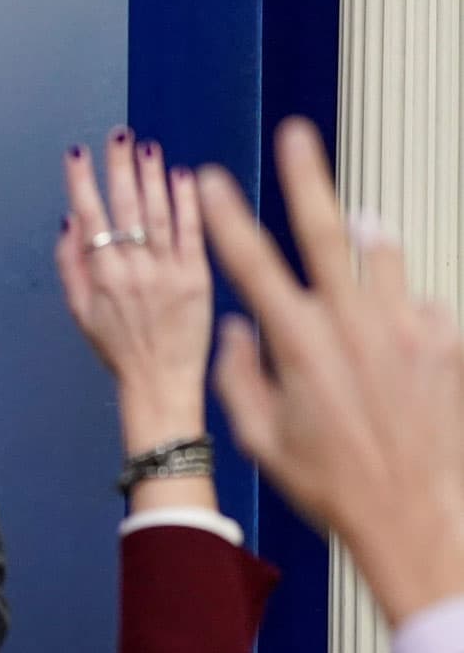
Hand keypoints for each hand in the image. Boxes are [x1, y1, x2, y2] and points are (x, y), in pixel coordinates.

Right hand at [55, 130, 212, 477]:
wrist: (160, 384)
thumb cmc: (118, 351)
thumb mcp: (78, 312)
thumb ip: (69, 265)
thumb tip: (69, 221)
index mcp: (101, 275)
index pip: (88, 214)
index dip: (80, 180)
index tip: (77, 152)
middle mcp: (134, 269)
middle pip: (124, 205)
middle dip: (119, 166)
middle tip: (119, 136)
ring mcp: (168, 272)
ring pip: (159, 212)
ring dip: (153, 177)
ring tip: (148, 148)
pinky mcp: (199, 278)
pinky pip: (193, 233)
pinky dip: (189, 203)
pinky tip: (186, 177)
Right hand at [199, 118, 463, 624]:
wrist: (418, 518)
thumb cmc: (333, 486)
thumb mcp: (263, 439)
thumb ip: (238, 375)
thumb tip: (238, 329)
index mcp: (298, 344)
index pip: (249, 263)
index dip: (226, 216)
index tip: (212, 179)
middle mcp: (353, 325)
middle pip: (324, 231)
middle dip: (305, 177)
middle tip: (297, 134)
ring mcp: (406, 330)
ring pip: (383, 257)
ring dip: (367, 244)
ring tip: (361, 238)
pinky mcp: (447, 344)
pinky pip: (421, 308)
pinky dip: (405, 319)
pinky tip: (400, 356)